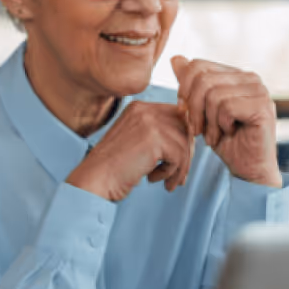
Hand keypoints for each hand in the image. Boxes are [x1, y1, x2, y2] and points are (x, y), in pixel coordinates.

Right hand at [66, 101, 193, 201]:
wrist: (95, 180)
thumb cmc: (115, 168)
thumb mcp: (137, 142)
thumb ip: (160, 135)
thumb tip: (193, 139)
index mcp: (139, 107)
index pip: (177, 116)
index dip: (182, 139)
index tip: (177, 161)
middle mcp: (145, 109)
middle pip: (185, 127)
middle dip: (186, 153)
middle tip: (178, 175)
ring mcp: (149, 122)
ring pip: (185, 143)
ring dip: (180, 167)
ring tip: (166, 181)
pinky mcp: (154, 138)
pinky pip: (179, 156)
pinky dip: (171, 172)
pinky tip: (153, 179)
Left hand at [171, 56, 280, 187]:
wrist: (248, 169)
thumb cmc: (226, 142)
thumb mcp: (201, 112)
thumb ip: (191, 85)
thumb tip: (176, 58)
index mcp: (235, 75)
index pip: (198, 65)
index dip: (184, 89)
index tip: (184, 112)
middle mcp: (250, 78)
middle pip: (203, 79)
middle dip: (194, 108)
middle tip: (197, 130)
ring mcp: (259, 90)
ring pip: (214, 94)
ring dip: (208, 121)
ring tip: (214, 135)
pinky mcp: (263, 106)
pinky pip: (226, 107)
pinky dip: (221, 125)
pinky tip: (229, 133)